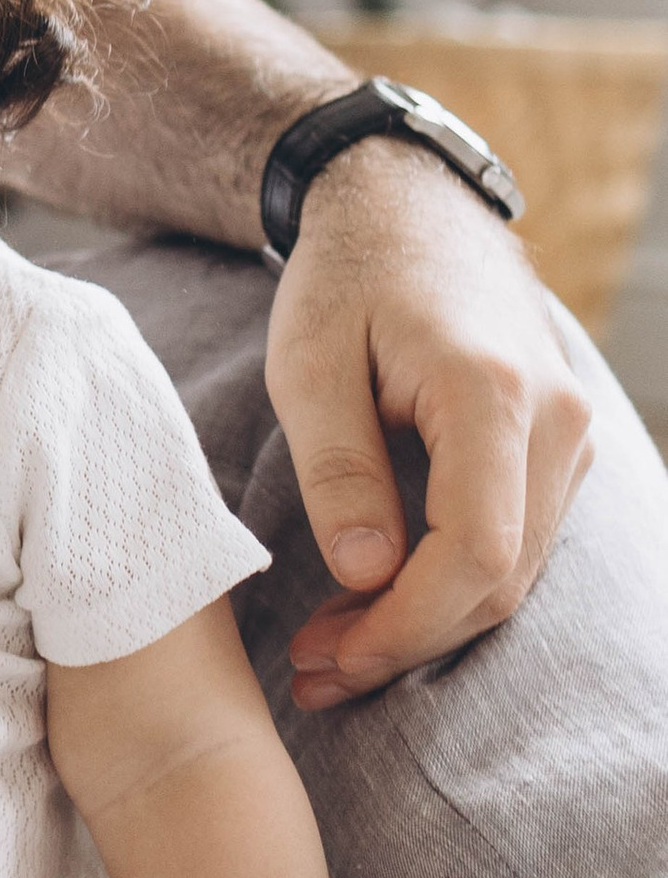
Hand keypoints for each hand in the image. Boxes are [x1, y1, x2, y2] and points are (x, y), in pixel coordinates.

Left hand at [265, 135, 592, 703]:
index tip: (332, 656)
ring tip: (332, 649)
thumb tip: (367, 575)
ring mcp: (570, 431)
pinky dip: (452, 584)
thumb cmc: (346, 277)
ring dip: (428, 622)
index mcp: (493, 392)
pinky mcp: (558, 444)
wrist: (408, 206)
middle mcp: (556, 417)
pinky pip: (517, 540)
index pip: (476, 552)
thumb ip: (338, 468)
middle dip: (408, 640)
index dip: (406, 624)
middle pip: (501, 578)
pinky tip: (378, 602)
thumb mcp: (308, 365)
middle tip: (315, 671)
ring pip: (516, 570)